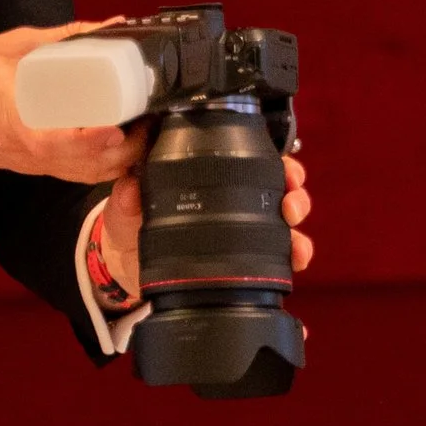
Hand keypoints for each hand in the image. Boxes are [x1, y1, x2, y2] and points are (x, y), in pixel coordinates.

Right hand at [0, 26, 136, 181]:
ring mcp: (27, 164)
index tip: (119, 128)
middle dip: (124, 151)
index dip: (92, 142)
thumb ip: (63, 38)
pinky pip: (71, 173)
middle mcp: (24, 152)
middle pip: (84, 167)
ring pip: (83, 175)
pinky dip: (99, 163)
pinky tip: (116, 142)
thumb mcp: (12, 45)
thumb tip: (109, 26)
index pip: (57, 143)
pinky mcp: (29, 166)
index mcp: (13, 122)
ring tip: (140, 130)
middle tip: (148, 118)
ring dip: (117, 161)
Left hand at [91, 150, 312, 303]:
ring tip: (297, 247)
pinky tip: (296, 264)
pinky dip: (292, 260)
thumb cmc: (131, 224)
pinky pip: (275, 258)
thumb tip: (129, 189)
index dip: (278, 160)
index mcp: (210, 176)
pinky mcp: (245, 260)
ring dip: (299, 234)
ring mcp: (243, 230)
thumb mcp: (126, 208)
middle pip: (279, 189)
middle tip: (291, 207)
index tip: (287, 170)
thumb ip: (127, 200)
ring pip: (284, 225)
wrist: (128, 267)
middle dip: (296, 195)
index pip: (252, 159)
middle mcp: (235, 199)